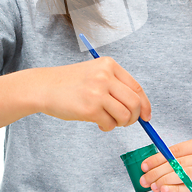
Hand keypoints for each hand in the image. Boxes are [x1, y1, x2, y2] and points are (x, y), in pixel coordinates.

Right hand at [31, 57, 151, 131]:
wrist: (45, 86)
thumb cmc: (71, 83)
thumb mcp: (96, 73)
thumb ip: (116, 85)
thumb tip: (140, 108)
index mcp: (109, 65)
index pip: (137, 87)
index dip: (145, 104)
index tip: (146, 116)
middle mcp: (105, 76)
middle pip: (135, 103)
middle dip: (135, 117)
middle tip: (126, 121)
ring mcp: (97, 92)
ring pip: (125, 115)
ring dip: (120, 123)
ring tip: (109, 120)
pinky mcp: (90, 108)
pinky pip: (110, 124)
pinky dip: (107, 127)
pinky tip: (98, 122)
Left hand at [139, 137, 191, 191]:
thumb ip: (182, 155)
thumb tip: (156, 163)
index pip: (176, 150)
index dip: (158, 158)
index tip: (145, 165)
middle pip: (179, 164)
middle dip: (158, 171)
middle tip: (145, 177)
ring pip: (185, 176)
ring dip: (166, 181)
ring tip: (152, 184)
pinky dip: (178, 191)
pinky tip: (166, 191)